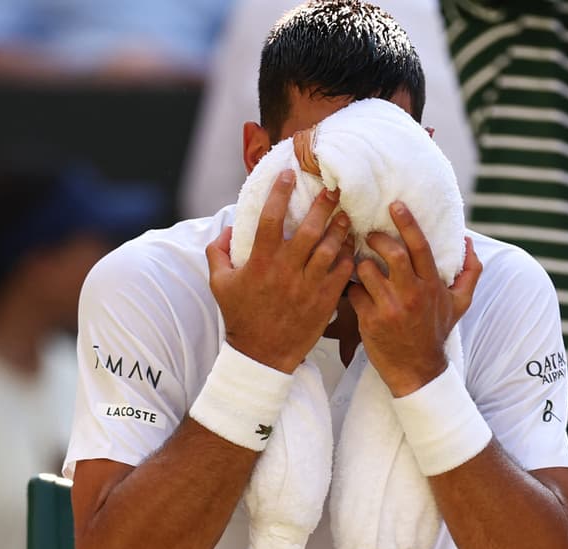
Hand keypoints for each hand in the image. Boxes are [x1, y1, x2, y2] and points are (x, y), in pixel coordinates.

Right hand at [207, 170, 354, 372]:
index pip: (271, 219)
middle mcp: (286, 271)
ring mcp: (308, 286)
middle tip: (332, 189)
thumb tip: (228, 229)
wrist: (262, 355)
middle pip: (309, 229)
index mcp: (260, 262)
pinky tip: (350, 246)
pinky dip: (348, 257)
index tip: (288, 174)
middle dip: (322, 205)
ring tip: (344, 215)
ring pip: (330, 249)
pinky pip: (342, 273)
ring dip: (339, 229)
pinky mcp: (325, 301)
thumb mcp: (219, 284)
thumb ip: (218, 253)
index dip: (280, 193)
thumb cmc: (241, 316)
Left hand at [348, 202, 481, 395]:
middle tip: (370, 234)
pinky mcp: (370, 320)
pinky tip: (354, 288)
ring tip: (362, 264)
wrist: (417, 370)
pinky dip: (351, 287)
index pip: (420, 247)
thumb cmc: (435, 332)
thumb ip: (469, 272)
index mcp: (432, 285)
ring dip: (361, 263)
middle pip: (392, 253)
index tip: (395, 205)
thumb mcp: (459, 304)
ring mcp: (389, 308)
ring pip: (368, 270)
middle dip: (377, 238)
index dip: (407, 223)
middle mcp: (412, 294)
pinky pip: (353, 292)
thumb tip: (470, 243)